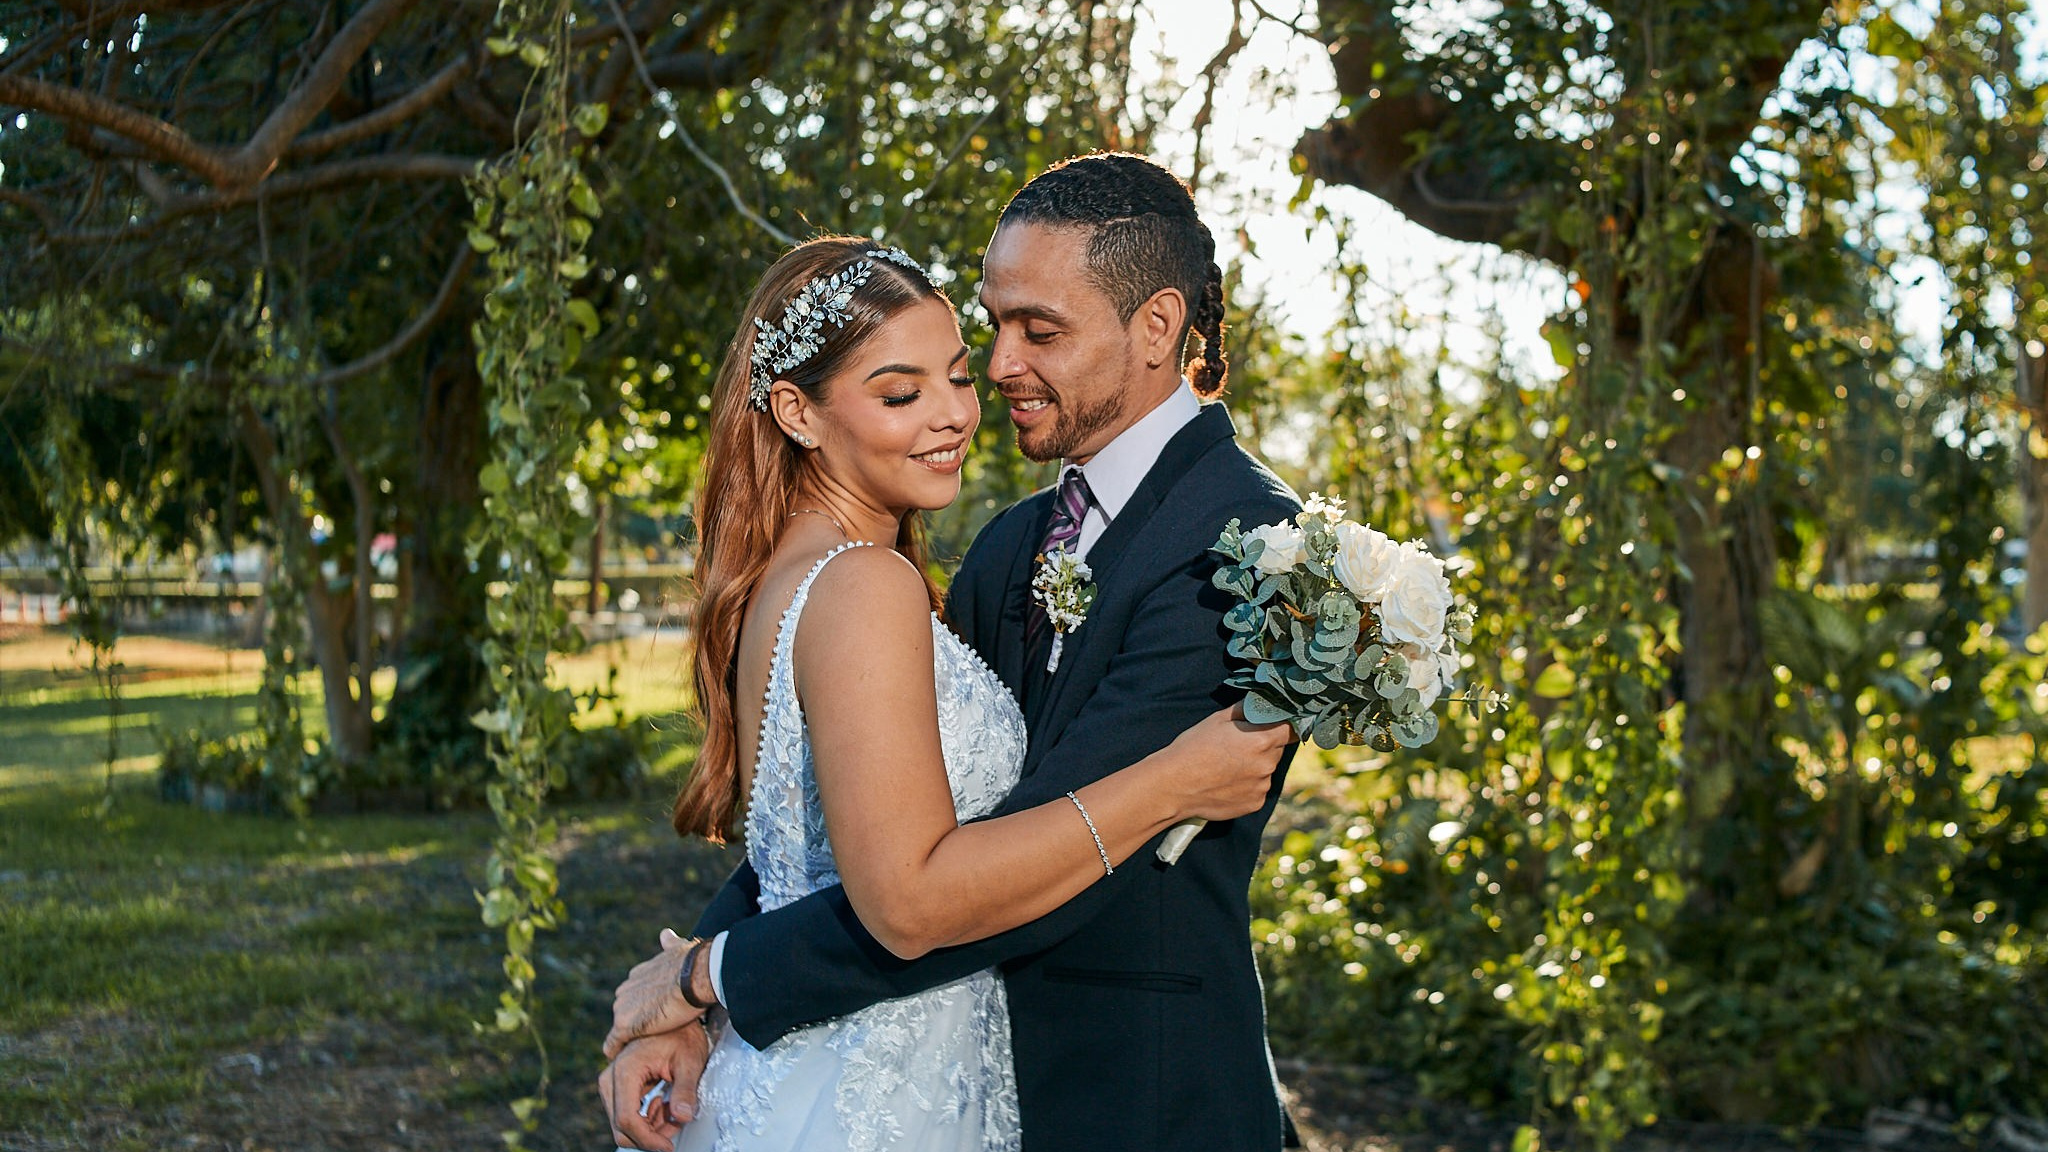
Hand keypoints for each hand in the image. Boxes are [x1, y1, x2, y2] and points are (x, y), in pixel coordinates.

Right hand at [597, 1024, 710, 1150]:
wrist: (675, 1011)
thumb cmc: (683, 1033)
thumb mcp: (690, 1060)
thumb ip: (685, 1090)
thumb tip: (683, 1118)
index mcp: (626, 1070)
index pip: (627, 1120)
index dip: (647, 1140)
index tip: (668, 1147)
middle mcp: (611, 1076)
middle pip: (621, 1126)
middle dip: (650, 1135)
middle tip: (677, 1126)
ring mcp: (610, 1081)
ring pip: (622, 1122)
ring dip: (649, 1126)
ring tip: (674, 1110)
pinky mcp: (616, 1084)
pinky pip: (625, 1112)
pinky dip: (646, 1116)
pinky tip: (664, 1103)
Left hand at [604, 929, 709, 1060]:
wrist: (696, 975)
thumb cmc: (693, 963)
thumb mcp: (678, 947)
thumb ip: (669, 945)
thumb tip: (665, 934)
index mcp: (638, 974)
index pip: (634, 994)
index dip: (644, 1006)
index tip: (654, 1016)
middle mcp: (626, 989)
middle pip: (625, 1011)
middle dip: (636, 1022)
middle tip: (652, 1036)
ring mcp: (623, 1008)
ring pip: (621, 1028)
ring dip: (629, 1038)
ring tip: (640, 1049)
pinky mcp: (625, 1026)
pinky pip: (613, 1044)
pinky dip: (614, 1051)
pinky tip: (619, 1059)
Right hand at [1161, 700, 1293, 821]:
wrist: (1173, 786)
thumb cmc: (1192, 748)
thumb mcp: (1217, 719)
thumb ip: (1246, 709)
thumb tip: (1262, 701)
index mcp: (1261, 740)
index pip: (1290, 728)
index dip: (1284, 724)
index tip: (1274, 723)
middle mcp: (1267, 765)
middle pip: (1278, 748)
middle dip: (1265, 744)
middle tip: (1239, 745)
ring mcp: (1262, 786)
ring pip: (1268, 769)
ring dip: (1256, 765)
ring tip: (1228, 766)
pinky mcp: (1255, 803)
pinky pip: (1258, 788)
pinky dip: (1248, 784)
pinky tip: (1226, 782)